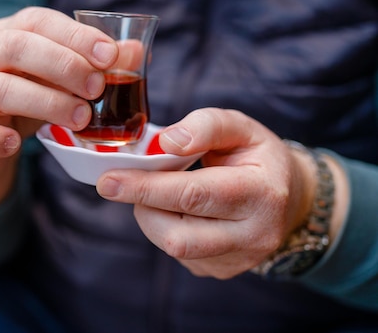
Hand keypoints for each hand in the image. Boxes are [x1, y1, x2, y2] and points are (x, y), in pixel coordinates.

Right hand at [0, 7, 117, 209]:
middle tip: (97, 88)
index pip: (37, 21)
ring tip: (80, 118)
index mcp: (10, 34)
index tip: (110, 56)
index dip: (75, 35)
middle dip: (62, 65)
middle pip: (15, 47)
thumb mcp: (60, 77)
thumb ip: (93, 64)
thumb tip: (135, 51)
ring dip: (43, 101)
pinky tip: (12, 144)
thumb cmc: (28, 96)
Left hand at [96, 108, 317, 278]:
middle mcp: (253, 236)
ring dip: (151, 214)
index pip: (193, 194)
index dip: (145, 188)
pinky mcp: (220, 271)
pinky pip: (177, 253)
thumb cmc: (258, 158)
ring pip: (172, 245)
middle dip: (142, 204)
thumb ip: (205, 125)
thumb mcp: (242, 127)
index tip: (107, 181)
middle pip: (176, 234)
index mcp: (261, 194)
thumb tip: (166, 142)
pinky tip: (178, 209)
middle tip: (131, 179)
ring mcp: (237, 260)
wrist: (289, 198)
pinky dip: (165, 226)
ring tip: (161, 190)